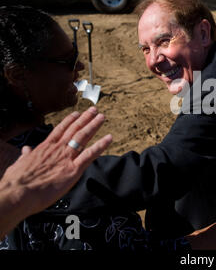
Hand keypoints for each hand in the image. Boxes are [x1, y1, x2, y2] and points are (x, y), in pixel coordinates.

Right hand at [0, 107, 111, 223]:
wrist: (18, 193)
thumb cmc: (16, 182)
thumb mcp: (19, 164)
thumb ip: (25, 156)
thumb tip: (25, 150)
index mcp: (44, 147)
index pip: (60, 130)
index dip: (70, 121)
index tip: (77, 113)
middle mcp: (57, 149)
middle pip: (74, 130)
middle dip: (85, 119)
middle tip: (94, 111)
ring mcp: (66, 158)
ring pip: (83, 137)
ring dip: (94, 126)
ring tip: (102, 117)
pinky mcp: (73, 170)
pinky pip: (90, 155)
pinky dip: (101, 145)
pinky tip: (109, 138)